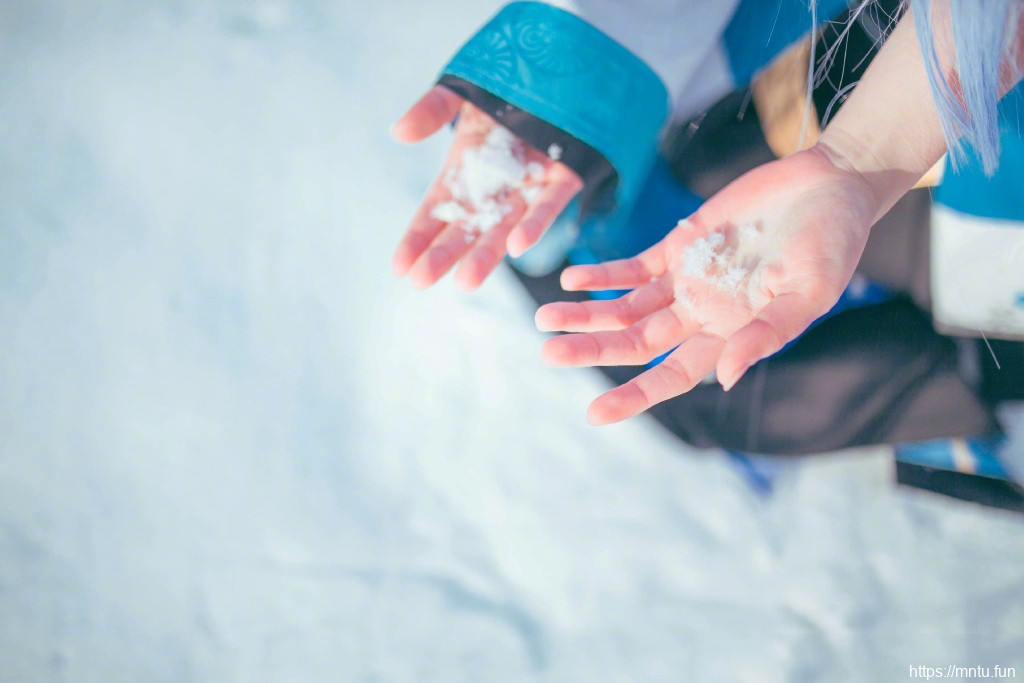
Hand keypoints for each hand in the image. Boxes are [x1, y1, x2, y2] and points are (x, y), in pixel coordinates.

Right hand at [391, 86, 582, 290]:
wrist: (559, 69)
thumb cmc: (506, 84)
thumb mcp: (461, 93)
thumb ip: (431, 111)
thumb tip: (398, 133)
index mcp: (465, 171)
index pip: (436, 212)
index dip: (418, 238)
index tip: (400, 268)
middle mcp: (495, 187)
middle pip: (466, 228)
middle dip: (444, 255)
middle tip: (421, 282)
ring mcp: (528, 188)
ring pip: (504, 228)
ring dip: (485, 255)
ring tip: (465, 282)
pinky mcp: (563, 179)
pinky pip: (547, 207)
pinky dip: (533, 226)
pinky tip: (517, 246)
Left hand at [534, 146, 879, 424]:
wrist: (830, 184)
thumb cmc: (833, 243)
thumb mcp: (810, 291)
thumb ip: (768, 333)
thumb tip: (727, 379)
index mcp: (730, 335)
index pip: (672, 375)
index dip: (634, 396)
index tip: (594, 413)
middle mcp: (700, 314)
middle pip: (635, 342)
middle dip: (593, 349)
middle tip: (549, 351)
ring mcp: (686, 279)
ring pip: (624, 306)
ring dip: (586, 313)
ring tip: (543, 319)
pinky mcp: (679, 243)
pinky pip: (631, 267)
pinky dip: (602, 274)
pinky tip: (572, 279)